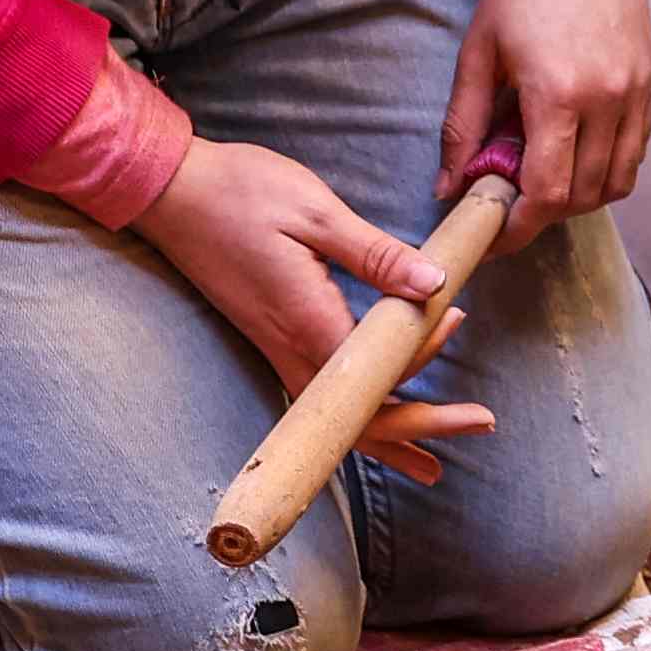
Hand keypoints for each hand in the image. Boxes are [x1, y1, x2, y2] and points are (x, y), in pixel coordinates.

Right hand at [131, 134, 489, 485]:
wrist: (168, 192)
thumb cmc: (240, 192)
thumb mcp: (317, 212)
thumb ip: (377, 255)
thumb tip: (434, 286)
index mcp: (306, 320)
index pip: (378, 369)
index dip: (423, 356)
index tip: (457, 319)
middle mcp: (289, 348)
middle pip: (360, 418)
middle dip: (422, 427)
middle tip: (482, 421)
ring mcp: (275, 349)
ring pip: (337, 418)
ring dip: (391, 434)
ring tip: (432, 458)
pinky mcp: (270, 340)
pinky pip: (320, 398)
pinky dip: (358, 414)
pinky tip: (378, 413)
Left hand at [449, 0, 650, 230]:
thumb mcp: (478, 52)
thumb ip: (462, 125)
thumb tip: (447, 188)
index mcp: (558, 95)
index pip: (547, 193)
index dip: (519, 227)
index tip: (495, 234)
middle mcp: (608, 101)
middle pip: (583, 196)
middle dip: (544, 214)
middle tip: (511, 204)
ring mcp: (636, 94)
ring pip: (617, 182)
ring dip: (580, 197)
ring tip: (545, 180)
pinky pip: (637, 152)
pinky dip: (609, 170)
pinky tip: (578, 153)